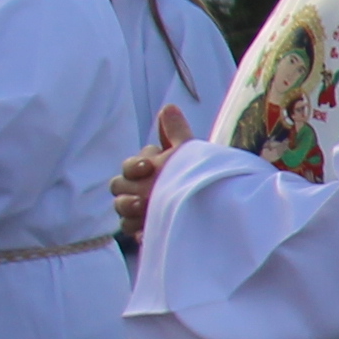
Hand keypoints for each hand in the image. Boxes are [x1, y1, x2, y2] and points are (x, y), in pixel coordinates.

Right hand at [111, 101, 186, 250]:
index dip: (134, 166)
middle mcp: (140, 189)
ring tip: (144, 210)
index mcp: (147, 170)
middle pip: (118, 187)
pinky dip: (137, 230)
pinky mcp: (146, 230)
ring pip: (121, 209)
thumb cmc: (200, 176)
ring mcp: (141, 210)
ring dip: (128, 208)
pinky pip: (131, 230)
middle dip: (128, 189)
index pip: (129, 167)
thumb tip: (168, 107)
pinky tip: (147, 231)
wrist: (219, 207)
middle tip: (144, 195)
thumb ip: (176, 132)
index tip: (149, 167)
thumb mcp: (191, 154)